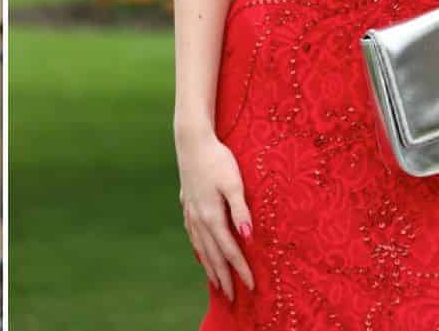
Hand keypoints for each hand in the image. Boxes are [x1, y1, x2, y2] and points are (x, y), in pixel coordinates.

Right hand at [176, 126, 253, 302]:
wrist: (192, 141)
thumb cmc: (217, 159)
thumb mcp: (234, 183)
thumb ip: (241, 211)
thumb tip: (248, 237)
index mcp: (211, 216)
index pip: (229, 250)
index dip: (240, 269)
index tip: (251, 286)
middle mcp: (199, 219)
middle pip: (213, 255)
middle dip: (223, 276)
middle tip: (232, 296)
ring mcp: (190, 212)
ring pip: (200, 247)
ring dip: (209, 267)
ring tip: (216, 282)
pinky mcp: (187, 204)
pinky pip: (193, 235)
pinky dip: (198, 249)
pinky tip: (201, 252)